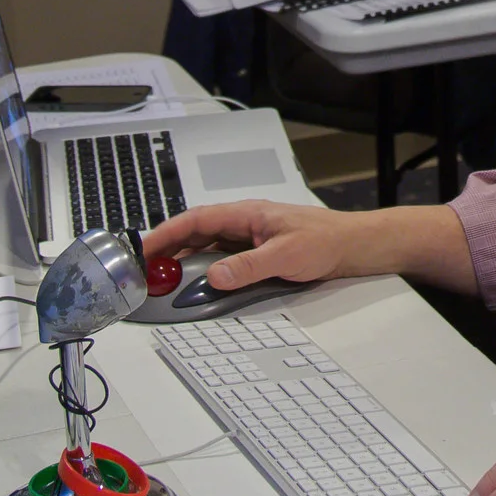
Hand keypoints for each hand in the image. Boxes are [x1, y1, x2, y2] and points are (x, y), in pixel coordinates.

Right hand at [142, 200, 373, 290]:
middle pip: (195, 233)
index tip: (144, 248)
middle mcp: (243, 223)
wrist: (351, 245)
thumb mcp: (285, 256)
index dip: (166, 233)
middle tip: (146, 270)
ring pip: (206, 246)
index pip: (195, 220)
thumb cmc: (325, 240)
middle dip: (168, 249)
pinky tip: (197, 281)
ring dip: (184, 260)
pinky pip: (221, 257)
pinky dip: (204, 268)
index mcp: (245, 214)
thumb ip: (248, 267)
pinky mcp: (255, 251)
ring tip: (163, 277)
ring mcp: (248, 237)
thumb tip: (216, 277)